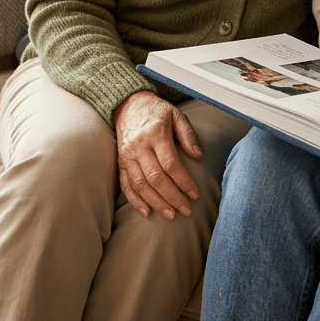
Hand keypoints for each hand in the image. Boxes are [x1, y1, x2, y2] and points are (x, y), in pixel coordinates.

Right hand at [112, 91, 201, 218]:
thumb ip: (188, 134)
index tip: (195, 194)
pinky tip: (147, 212)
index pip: (171, 164)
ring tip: (171, 214)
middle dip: (172, 197)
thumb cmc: (157, 112)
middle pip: (156, 178)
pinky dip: (135, 201)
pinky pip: (126, 185)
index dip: (183, 181)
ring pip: (141, 185)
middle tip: (186, 210)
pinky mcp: (121, 162)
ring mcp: (127, 155)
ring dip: (156, 202)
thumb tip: (198, 155)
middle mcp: (139, 146)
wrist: (128, 105)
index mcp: (156, 134)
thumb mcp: (177, 115)